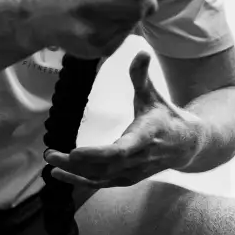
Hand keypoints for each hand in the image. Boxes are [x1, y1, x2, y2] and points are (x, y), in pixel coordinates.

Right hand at [20, 0, 157, 59]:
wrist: (30, 18)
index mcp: (89, 2)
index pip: (137, 5)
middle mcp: (94, 30)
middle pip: (136, 16)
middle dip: (133, 0)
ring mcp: (95, 46)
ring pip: (130, 26)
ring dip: (125, 12)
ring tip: (102, 3)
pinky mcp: (96, 55)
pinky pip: (121, 36)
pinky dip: (117, 24)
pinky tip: (99, 17)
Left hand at [45, 51, 205, 187]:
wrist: (185, 145)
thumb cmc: (165, 118)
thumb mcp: (154, 96)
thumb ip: (142, 76)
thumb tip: (141, 51)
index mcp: (143, 139)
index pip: (118, 151)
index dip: (95, 154)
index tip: (74, 152)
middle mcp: (136, 161)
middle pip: (101, 167)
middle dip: (74, 163)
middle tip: (49, 153)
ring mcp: (130, 173)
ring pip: (98, 179)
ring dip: (73, 173)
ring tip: (50, 163)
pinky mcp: (125, 179)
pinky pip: (100, 184)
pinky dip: (80, 180)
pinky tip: (61, 173)